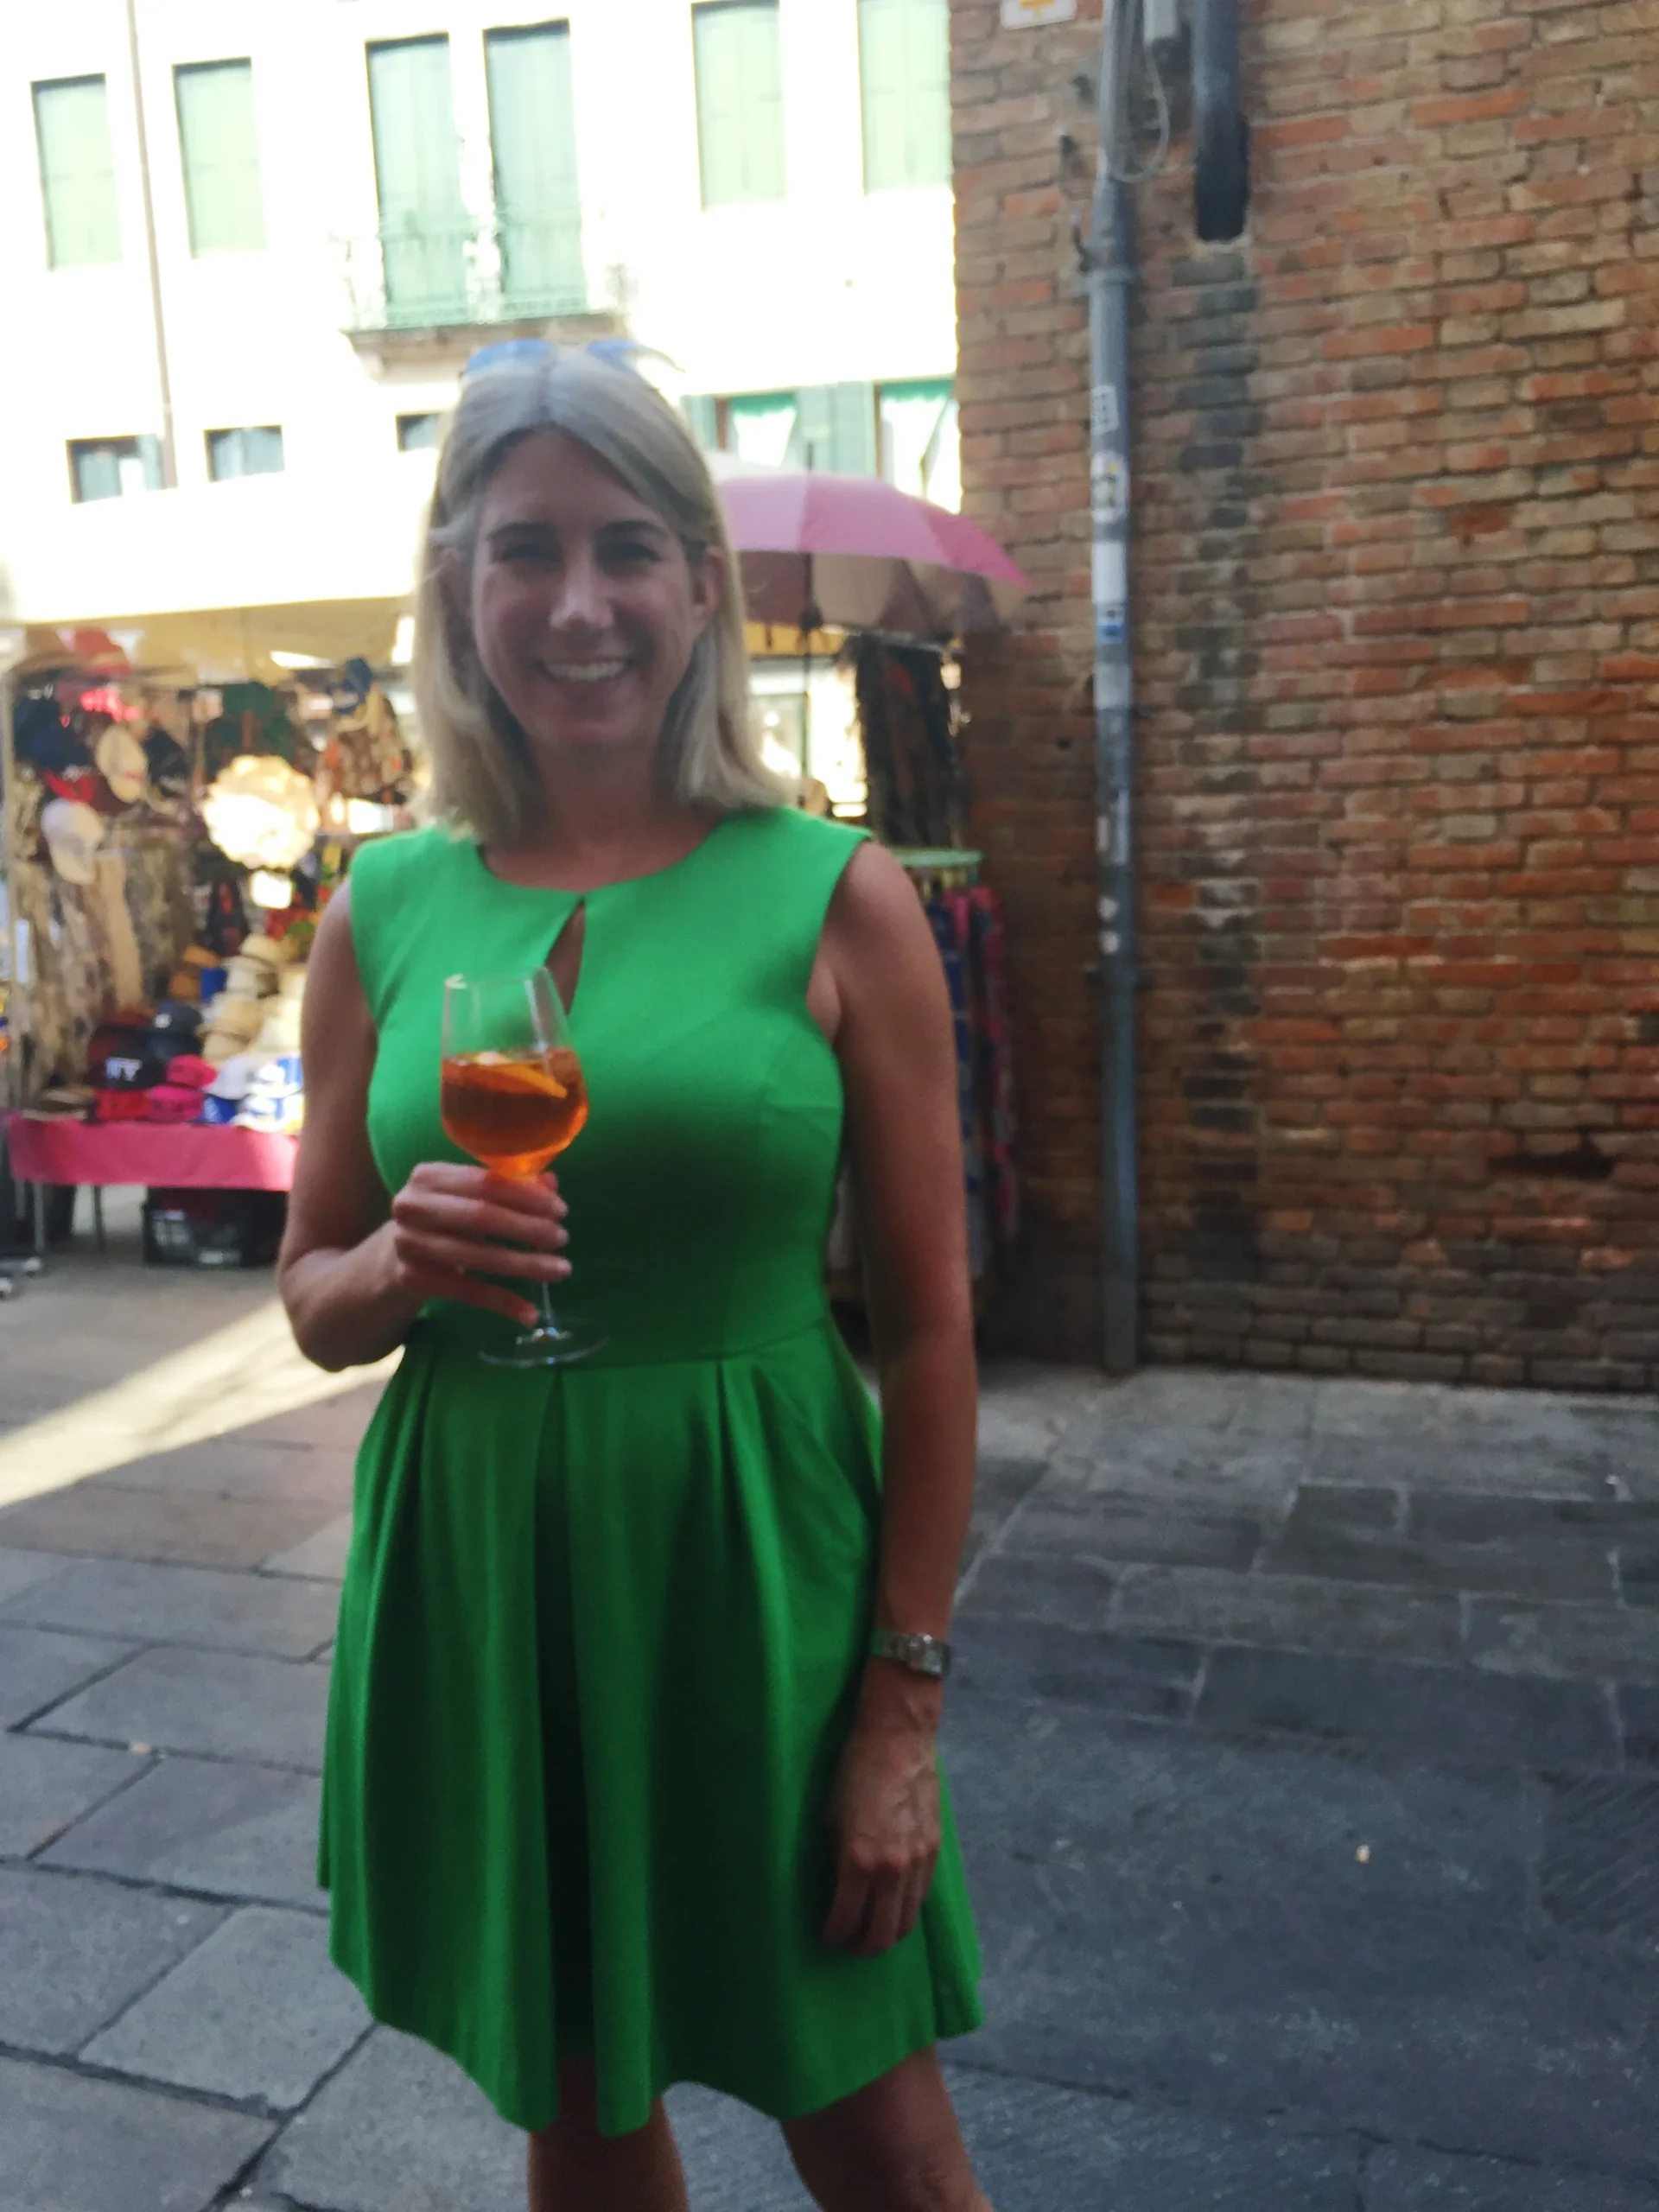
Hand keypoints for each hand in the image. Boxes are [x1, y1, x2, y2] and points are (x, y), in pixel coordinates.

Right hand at [381, 1161, 568, 1328]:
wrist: (389, 1259)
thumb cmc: (442, 1220)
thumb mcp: (468, 1198)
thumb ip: (508, 1188)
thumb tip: (551, 1184)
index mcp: (428, 1176)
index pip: (486, 1181)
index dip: (527, 1195)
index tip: (561, 1210)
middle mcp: (412, 1206)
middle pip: (481, 1216)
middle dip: (528, 1228)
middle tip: (562, 1238)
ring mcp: (408, 1243)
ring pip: (477, 1257)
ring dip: (524, 1265)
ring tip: (561, 1269)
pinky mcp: (412, 1279)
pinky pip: (467, 1291)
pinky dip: (502, 1302)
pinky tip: (530, 1312)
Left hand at [820, 1702, 940, 1956]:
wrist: (899, 1738)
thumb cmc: (855, 1770)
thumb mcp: (831, 1816)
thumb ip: (837, 1857)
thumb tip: (838, 1886)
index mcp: (858, 1859)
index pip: (846, 1919)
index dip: (833, 1935)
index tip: (825, 1936)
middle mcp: (891, 1869)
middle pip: (882, 1934)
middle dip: (861, 1947)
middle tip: (848, 1945)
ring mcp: (918, 1862)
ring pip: (907, 1922)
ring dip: (887, 1934)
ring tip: (871, 1932)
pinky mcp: (935, 1851)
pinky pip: (921, 1897)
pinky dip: (905, 1910)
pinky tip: (892, 1904)